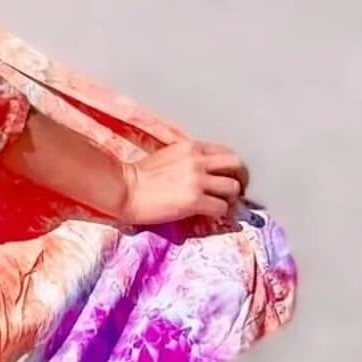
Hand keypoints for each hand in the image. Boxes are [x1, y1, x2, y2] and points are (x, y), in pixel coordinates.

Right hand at [116, 139, 249, 230]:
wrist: (124, 189)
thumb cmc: (138, 176)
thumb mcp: (166, 156)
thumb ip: (187, 158)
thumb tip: (202, 171)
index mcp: (191, 147)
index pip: (225, 152)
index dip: (229, 167)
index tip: (226, 176)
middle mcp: (198, 161)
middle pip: (236, 165)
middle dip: (237, 178)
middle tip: (231, 191)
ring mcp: (197, 180)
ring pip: (232, 187)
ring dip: (228, 198)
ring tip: (220, 204)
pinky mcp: (195, 201)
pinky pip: (221, 207)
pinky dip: (219, 212)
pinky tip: (210, 214)